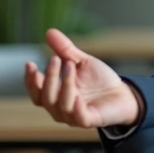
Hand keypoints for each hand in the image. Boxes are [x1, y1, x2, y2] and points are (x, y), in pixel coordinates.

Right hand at [24, 28, 141, 128]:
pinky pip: (79, 117)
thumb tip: (49, 32)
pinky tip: (79, 95)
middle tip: (55, 59)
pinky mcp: (89, 120)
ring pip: (61, 105)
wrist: (124, 94)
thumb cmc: (99, 80)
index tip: (30, 63)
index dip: (30, 80)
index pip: (36, 91)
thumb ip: (65, 50)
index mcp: (55, 95)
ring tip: (70, 65)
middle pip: (46, 98)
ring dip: (64, 85)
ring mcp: (73, 116)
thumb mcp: (81, 62)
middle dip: (49, 78)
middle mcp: (60, 108)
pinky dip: (76, 107)